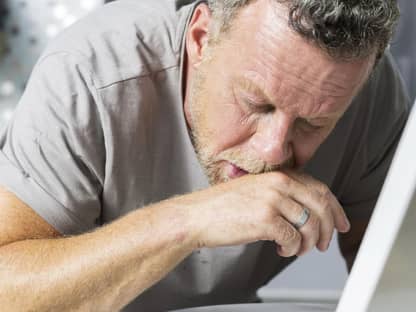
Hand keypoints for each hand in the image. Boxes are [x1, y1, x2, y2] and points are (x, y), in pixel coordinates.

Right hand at [175, 170, 349, 256]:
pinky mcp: (265, 220)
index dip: (336, 209)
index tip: (341, 223)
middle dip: (328, 229)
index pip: (320, 189)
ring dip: (308, 244)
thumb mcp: (256, 190)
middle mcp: (279, 184)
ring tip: (296, 250)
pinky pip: (293, 240)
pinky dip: (291, 250)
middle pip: (321, 207)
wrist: (197, 215)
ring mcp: (272, 201)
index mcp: (278, 175)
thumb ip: (282, 194)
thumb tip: (306, 212)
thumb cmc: (223, 205)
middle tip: (324, 244)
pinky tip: (281, 249)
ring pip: (310, 226)